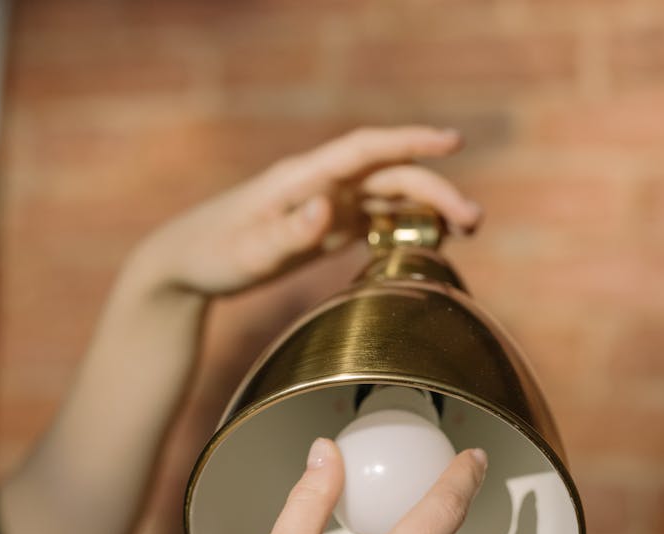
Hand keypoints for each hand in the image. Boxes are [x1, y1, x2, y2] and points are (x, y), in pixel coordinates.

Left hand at [127, 126, 481, 301]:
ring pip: (390, 199)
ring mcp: (328, 204)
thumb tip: (325, 212)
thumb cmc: (214, 254)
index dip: (410, 142)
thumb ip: (286, 234)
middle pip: (390, 177)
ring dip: (430, 209)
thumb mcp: (247, 251)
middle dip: (436, 191)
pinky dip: (408, 227)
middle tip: (475, 220)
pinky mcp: (328, 227)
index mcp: (304, 178)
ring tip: (469, 229)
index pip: (366, 150)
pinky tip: (434, 241)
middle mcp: (323, 184)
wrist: (188, 262)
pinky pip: (378, 221)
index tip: (452, 141)